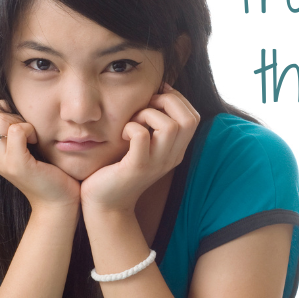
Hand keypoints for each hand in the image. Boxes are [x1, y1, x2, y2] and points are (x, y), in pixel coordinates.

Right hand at [0, 93, 79, 210]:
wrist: (56, 202)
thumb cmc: (44, 170)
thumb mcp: (21, 146)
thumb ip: (9, 128)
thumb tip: (4, 101)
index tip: (13, 117)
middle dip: (5, 109)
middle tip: (22, 124)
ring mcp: (1, 161)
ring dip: (19, 119)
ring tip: (30, 135)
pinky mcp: (17, 165)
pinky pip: (17, 130)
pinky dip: (29, 129)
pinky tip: (35, 141)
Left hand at [80, 84, 199, 213]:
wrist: (105, 204)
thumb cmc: (119, 169)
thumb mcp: (144, 147)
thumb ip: (154, 126)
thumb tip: (156, 93)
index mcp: (176, 151)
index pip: (193, 117)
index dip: (176, 99)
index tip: (155, 98)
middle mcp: (171, 158)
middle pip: (188, 119)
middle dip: (167, 101)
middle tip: (145, 106)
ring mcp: (156, 163)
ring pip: (169, 126)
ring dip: (148, 114)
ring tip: (134, 121)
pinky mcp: (136, 167)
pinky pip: (141, 135)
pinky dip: (131, 126)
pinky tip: (122, 134)